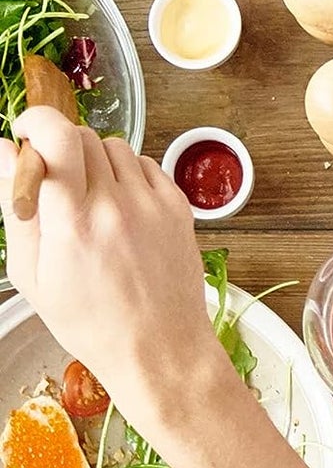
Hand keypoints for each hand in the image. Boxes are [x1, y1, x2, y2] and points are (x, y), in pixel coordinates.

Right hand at [0, 108, 222, 429]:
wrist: (159, 346)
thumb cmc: (89, 321)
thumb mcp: (32, 273)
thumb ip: (15, 206)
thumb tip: (5, 150)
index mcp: (73, 221)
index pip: (58, 137)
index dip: (37, 122)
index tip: (25, 132)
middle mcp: (117, 204)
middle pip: (84, 136)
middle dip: (59, 147)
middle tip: (53, 180)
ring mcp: (153, 203)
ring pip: (116, 147)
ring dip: (94, 161)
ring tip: (86, 200)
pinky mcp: (179, 207)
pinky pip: (147, 166)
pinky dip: (127, 175)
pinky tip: (118, 208)